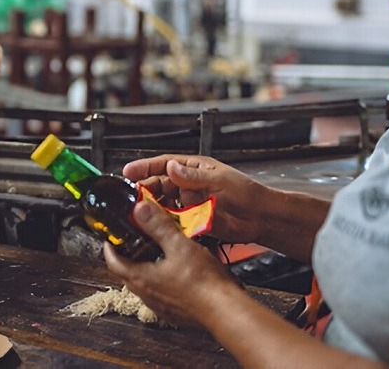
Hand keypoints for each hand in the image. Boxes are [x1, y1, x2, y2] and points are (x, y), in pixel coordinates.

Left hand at [104, 200, 238, 320]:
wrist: (225, 310)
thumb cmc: (203, 282)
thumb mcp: (178, 245)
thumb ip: (158, 226)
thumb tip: (139, 210)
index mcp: (142, 279)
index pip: (113, 263)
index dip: (108, 249)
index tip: (109, 238)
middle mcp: (147, 295)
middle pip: (126, 274)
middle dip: (125, 257)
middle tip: (130, 241)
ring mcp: (160, 305)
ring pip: (143, 284)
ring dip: (143, 268)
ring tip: (153, 251)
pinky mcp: (174, 311)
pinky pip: (159, 293)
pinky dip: (159, 279)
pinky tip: (173, 269)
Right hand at [123, 154, 267, 244]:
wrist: (260, 218)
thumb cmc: (247, 193)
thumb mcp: (220, 179)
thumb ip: (193, 176)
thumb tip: (172, 167)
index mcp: (193, 169)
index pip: (164, 164)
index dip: (144, 166)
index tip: (128, 171)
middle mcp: (188, 185)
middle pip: (159, 185)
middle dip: (145, 189)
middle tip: (133, 196)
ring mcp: (189, 203)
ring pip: (163, 204)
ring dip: (152, 207)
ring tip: (141, 211)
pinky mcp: (192, 221)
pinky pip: (172, 221)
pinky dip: (163, 222)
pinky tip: (156, 224)